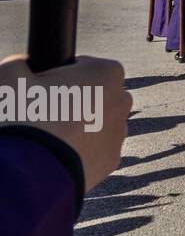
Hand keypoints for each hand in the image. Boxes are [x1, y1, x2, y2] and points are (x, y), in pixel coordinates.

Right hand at [0, 54, 130, 191]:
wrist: (32, 172)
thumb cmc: (25, 117)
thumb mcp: (9, 76)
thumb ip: (20, 63)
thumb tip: (23, 65)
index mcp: (107, 72)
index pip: (81, 66)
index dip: (56, 76)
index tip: (40, 88)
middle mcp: (122, 100)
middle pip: (92, 94)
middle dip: (71, 100)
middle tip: (41, 112)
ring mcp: (119, 132)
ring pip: (95, 122)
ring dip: (77, 125)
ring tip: (47, 135)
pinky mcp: (111, 160)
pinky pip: (94, 149)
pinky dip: (78, 149)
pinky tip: (56, 152)